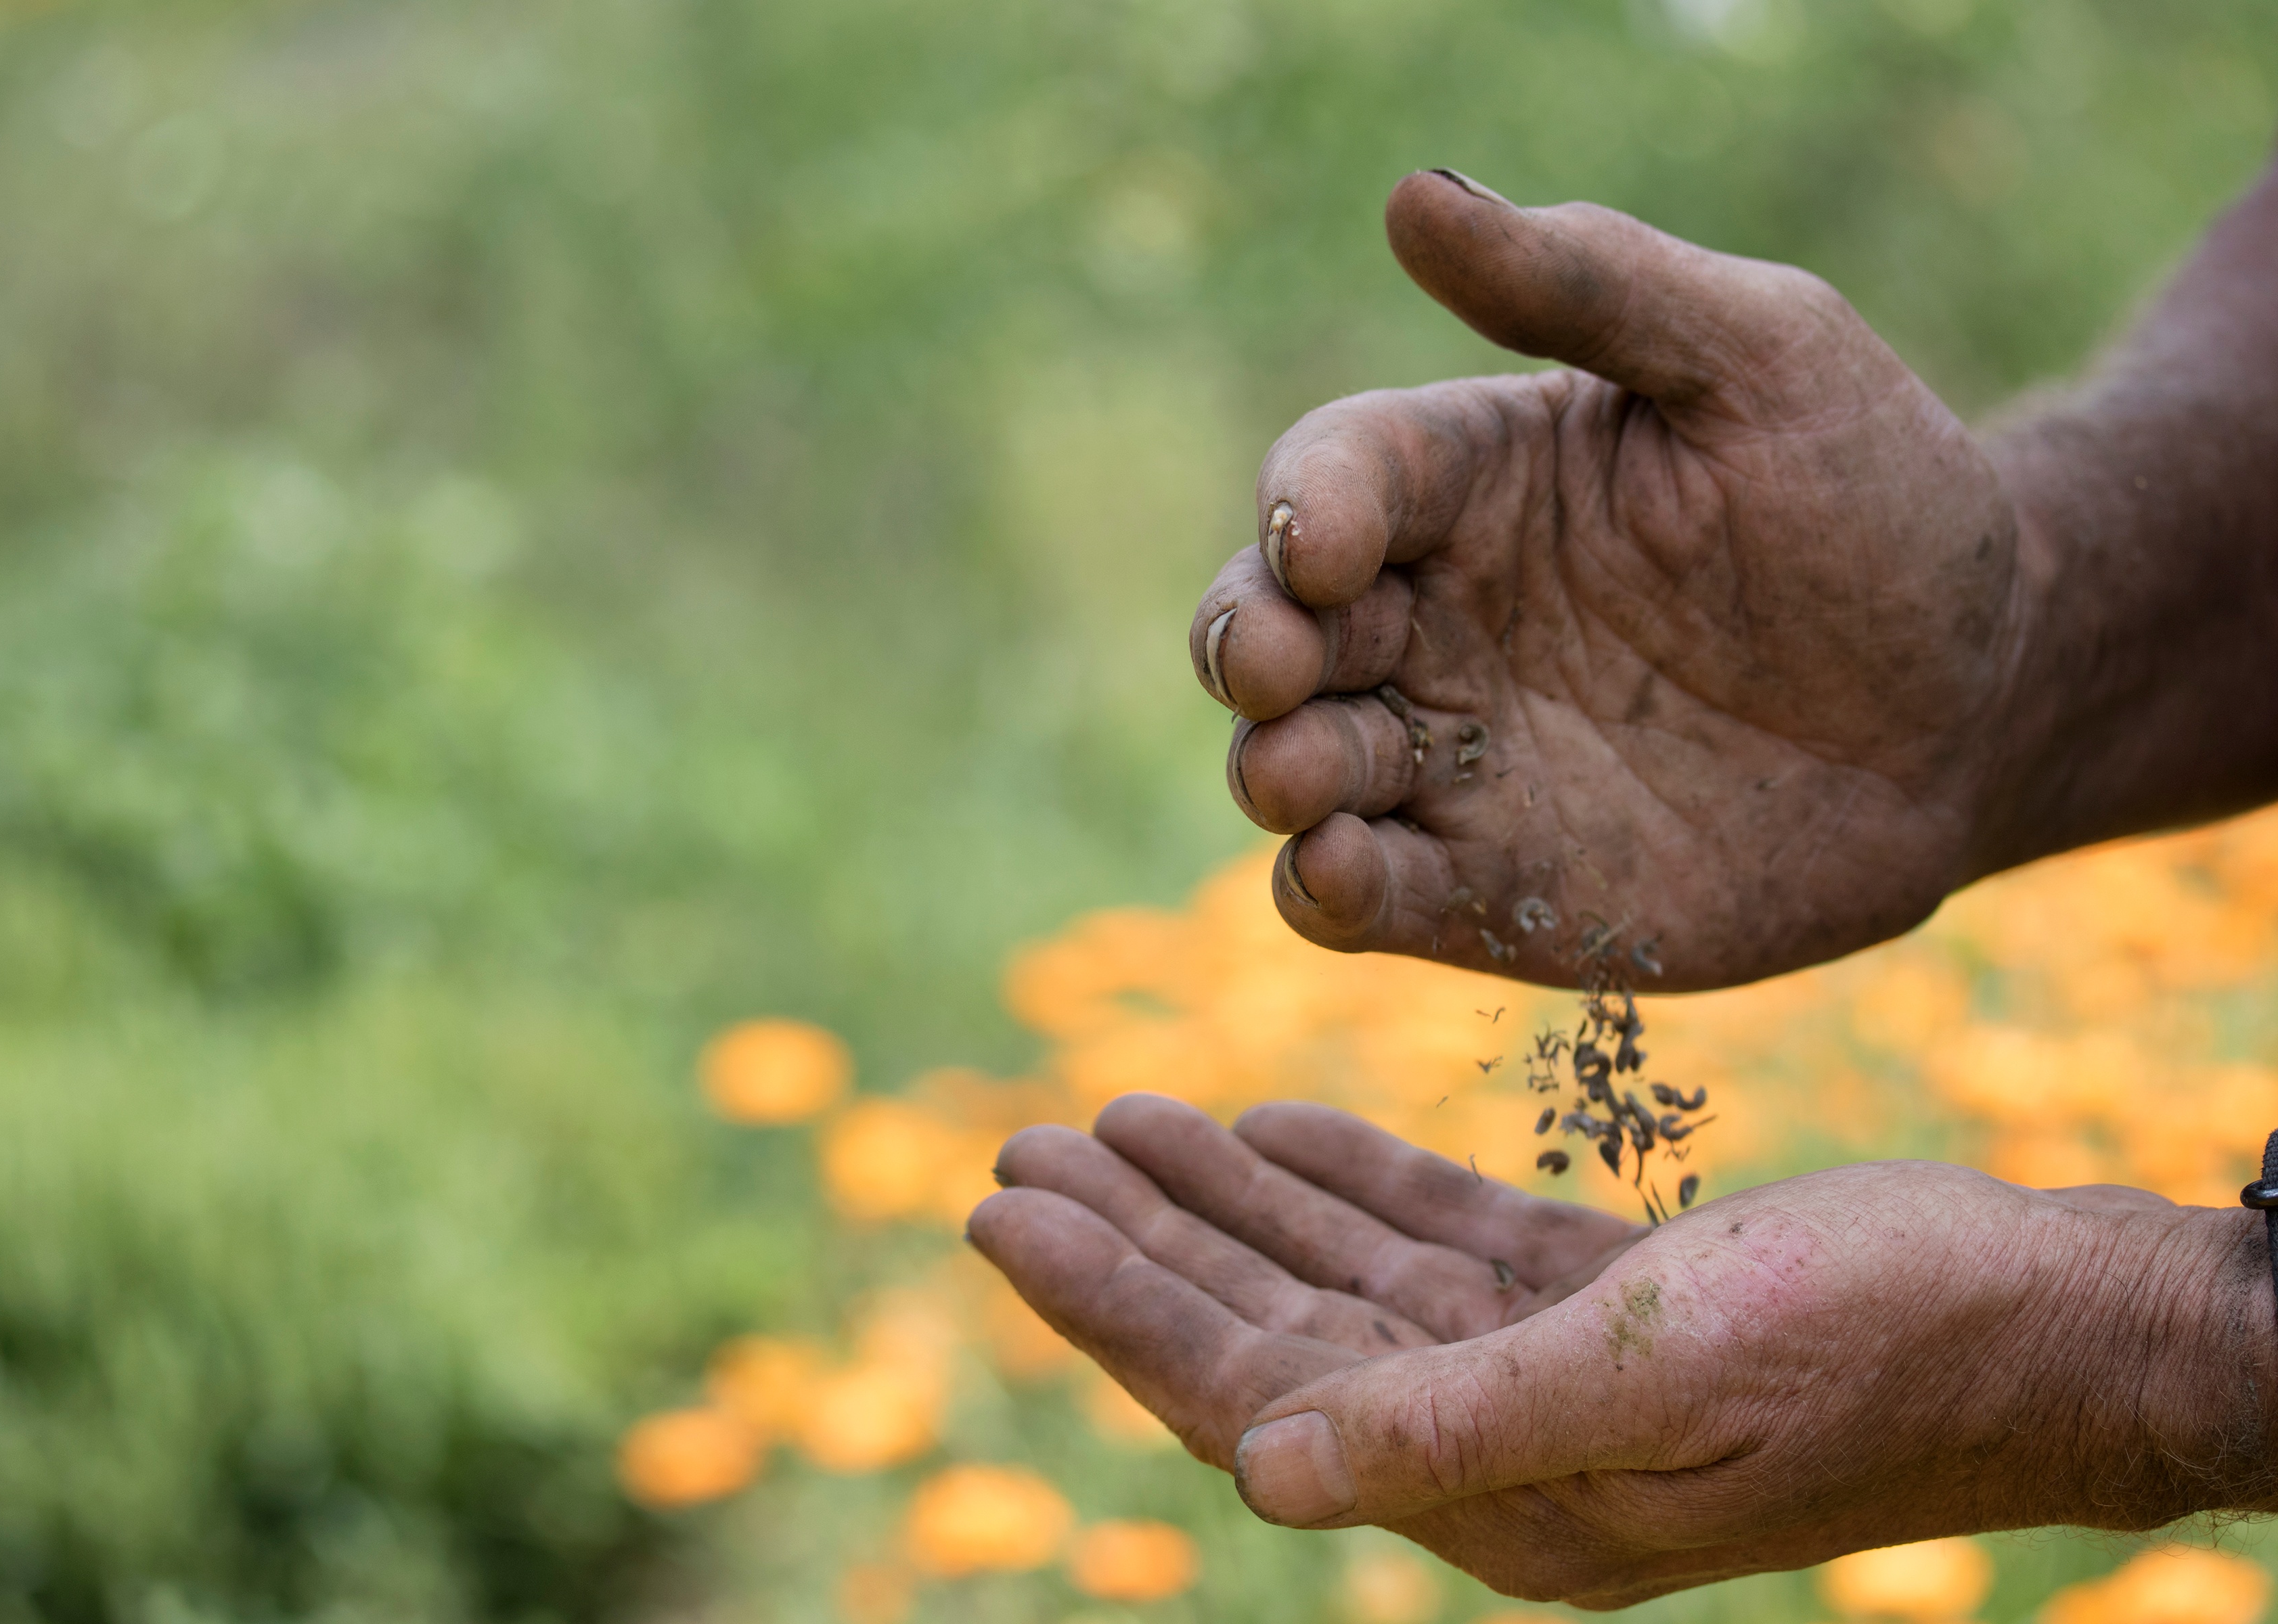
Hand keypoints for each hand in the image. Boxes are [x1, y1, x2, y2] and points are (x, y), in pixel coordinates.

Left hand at [970, 1096, 2276, 1607]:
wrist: (2050, 1319)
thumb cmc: (1869, 1344)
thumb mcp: (1648, 1379)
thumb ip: (1446, 1427)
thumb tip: (1250, 1473)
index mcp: (1494, 1490)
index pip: (1248, 1393)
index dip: (1115, 1303)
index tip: (1004, 1214)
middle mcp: (1500, 1443)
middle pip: (1270, 1332)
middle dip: (1143, 1241)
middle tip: (1022, 1145)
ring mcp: (1549, 1374)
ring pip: (1341, 1278)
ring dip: (1230, 1202)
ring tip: (1119, 1116)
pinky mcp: (1600, 1307)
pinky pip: (1437, 1241)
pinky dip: (1354, 1186)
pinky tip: (1274, 1131)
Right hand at [1191, 170, 2028, 989]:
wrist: (1980, 703)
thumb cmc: (1876, 504)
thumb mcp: (1764, 355)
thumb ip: (1593, 285)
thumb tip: (1414, 194)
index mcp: (1475, 482)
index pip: (1336, 476)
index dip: (1309, 507)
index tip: (1331, 543)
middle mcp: (1436, 619)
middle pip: (1272, 624)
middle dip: (1247, 642)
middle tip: (1278, 665)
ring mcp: (1457, 760)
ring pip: (1297, 765)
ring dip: (1277, 770)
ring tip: (1309, 778)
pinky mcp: (1494, 886)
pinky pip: (1366, 896)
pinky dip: (1327, 892)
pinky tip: (1346, 877)